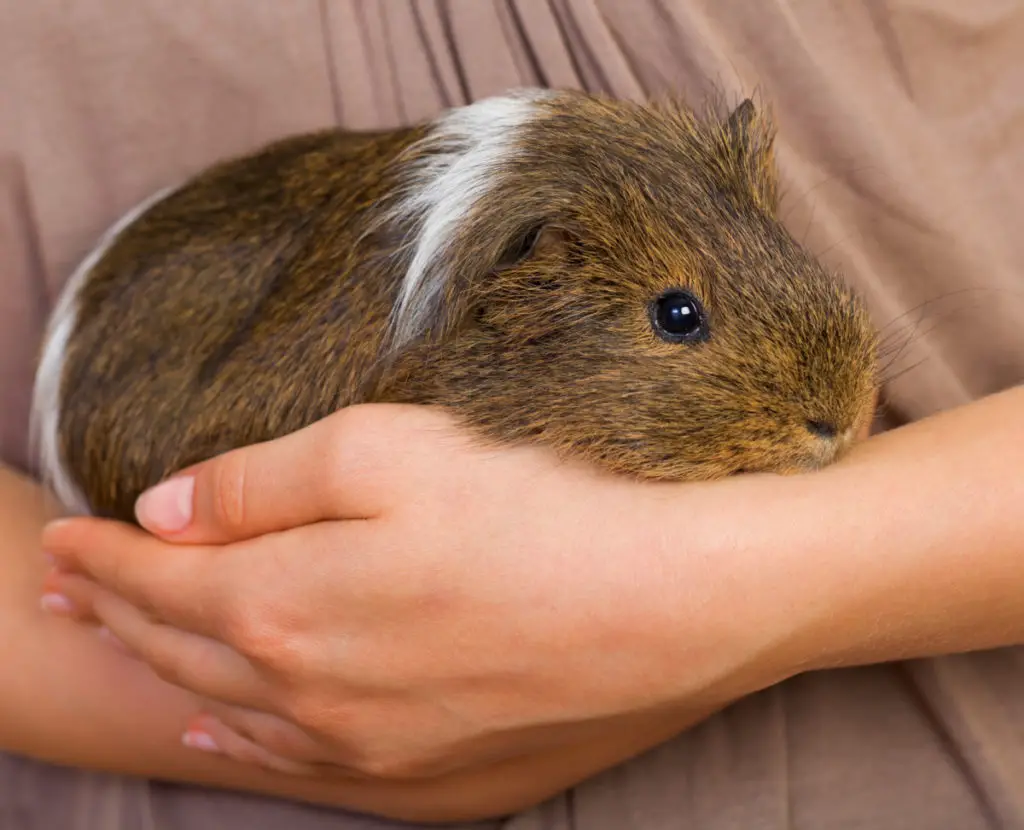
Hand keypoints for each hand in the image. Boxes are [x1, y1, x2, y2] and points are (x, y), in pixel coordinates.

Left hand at [41, 404, 799, 782]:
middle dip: (114, 614)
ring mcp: (374, 746)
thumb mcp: (387, 450)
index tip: (60, 537)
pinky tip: (223, 725)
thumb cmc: (540, 508)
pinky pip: (301, 764)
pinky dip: (243, 738)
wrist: (674, 604)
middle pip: (185, 648)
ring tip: (123, 649)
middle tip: (63, 592)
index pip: (162, 580)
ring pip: (235, 710)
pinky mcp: (433, 773)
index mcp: (290, 607)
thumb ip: (262, 479)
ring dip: (168, 672)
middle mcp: (315, 695)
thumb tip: (168, 509)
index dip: (103, 557)